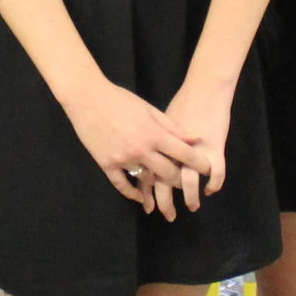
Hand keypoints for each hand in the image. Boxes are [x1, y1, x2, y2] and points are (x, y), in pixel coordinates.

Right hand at [61, 77, 216, 220]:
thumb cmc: (120, 99)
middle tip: (187, 182)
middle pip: (168, 173)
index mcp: (154, 134)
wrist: (87, 98)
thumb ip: (172, 126)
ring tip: (166, 190)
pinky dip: (132, 194)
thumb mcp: (149, 109)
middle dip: (181, 179)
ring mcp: (123, 159)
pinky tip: (141, 197)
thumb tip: (195, 139)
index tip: (208, 169)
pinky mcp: (106, 164)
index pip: (184, 154)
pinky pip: (122, 185)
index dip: (199, 163)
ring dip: (158, 186)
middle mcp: (141, 150)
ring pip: (147, 181)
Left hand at [159, 75, 233, 215]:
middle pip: (166, 182)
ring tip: (192, 206)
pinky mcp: (215, 147)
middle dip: (166, 202)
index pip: (149, 173)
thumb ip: (153, 140)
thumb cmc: (182, 102)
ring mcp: (195, 150)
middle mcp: (174, 150)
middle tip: (168, 215)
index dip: (148, 192)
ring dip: (190, 197)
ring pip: (189, 181)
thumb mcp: (160, 119)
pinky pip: (216, 172)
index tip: (148, 206)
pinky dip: (215, 182)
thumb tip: (146, 157)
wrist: (205, 89)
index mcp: (157, 144)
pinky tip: (211, 189)